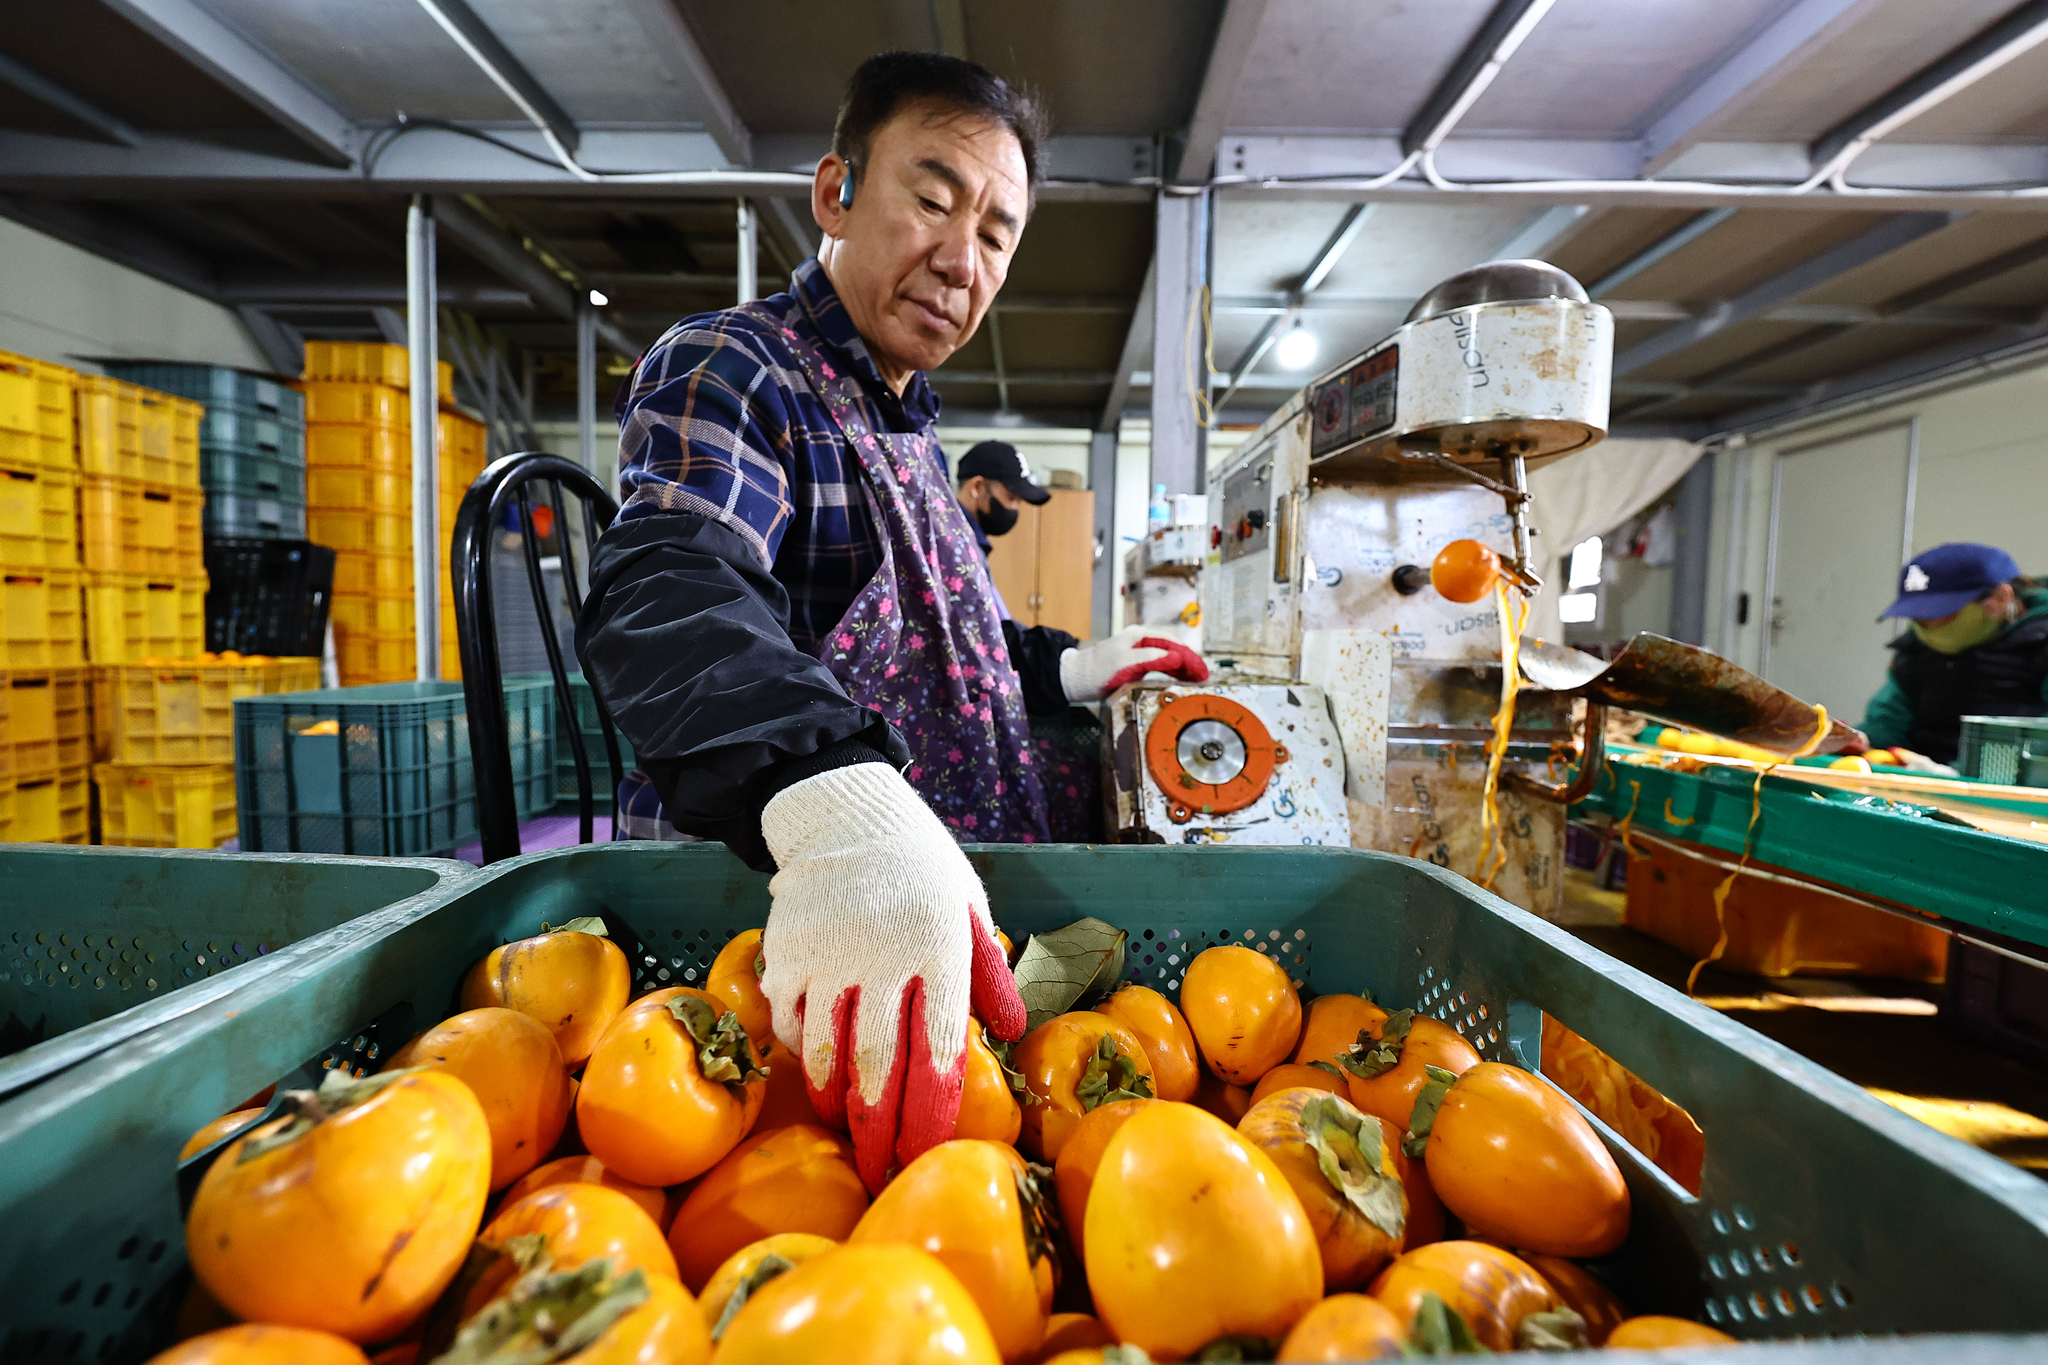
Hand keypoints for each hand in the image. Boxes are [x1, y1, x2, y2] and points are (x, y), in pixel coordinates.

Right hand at [758, 763, 1024, 1190]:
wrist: (848, 813)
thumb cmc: (921, 868)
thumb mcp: (969, 906)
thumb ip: (989, 971)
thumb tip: (1013, 1031)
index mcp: (941, 948)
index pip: (940, 1048)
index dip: (933, 1111)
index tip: (926, 1152)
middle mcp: (884, 957)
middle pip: (881, 1066)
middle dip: (882, 1130)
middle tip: (882, 1171)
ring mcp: (829, 956)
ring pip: (828, 1052)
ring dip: (837, 1101)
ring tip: (848, 1127)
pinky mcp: (787, 953)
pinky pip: (791, 1024)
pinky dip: (803, 1054)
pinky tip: (818, 1069)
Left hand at [1059, 624, 1209, 702]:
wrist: (1074, 678)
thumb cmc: (1096, 670)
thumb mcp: (1124, 664)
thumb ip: (1150, 658)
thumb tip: (1175, 656)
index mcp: (1140, 636)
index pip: (1173, 643)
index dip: (1189, 657)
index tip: (1202, 671)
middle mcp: (1141, 641)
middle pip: (1173, 648)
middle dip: (1189, 662)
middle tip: (1204, 678)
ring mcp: (1138, 651)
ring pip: (1167, 656)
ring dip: (1182, 667)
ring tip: (1196, 680)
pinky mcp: (1134, 663)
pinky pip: (1159, 664)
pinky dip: (1171, 671)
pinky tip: (1178, 680)